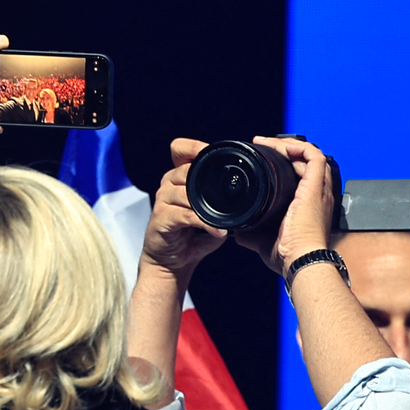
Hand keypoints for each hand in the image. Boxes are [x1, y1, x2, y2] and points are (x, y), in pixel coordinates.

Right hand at [141, 138, 227, 284]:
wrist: (171, 262)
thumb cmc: (191, 237)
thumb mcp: (210, 212)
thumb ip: (222, 200)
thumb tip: (250, 191)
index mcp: (178, 177)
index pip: (180, 149)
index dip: (194, 147)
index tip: (213, 154)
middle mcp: (167, 184)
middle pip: (186, 170)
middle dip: (208, 182)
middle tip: (229, 197)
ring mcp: (162, 201)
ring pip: (186, 192)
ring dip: (208, 206)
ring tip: (225, 220)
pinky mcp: (160, 219)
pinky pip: (185, 215)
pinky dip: (204, 223)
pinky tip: (217, 232)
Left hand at [234, 136, 334, 276]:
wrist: (299, 260)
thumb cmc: (287, 255)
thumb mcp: (263, 240)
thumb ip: (250, 233)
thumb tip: (236, 231)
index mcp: (308, 205)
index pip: (302, 175)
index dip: (285, 164)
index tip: (264, 160)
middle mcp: (317, 194)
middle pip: (306, 161)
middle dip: (285, 151)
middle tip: (264, 147)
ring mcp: (319, 190)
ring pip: (310, 154)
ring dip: (289, 145)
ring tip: (268, 143)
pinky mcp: (316, 187)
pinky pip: (314, 156)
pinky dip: (298, 147)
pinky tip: (281, 148)